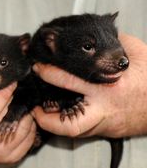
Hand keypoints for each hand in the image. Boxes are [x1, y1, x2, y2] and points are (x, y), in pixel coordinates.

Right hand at [0, 50, 36, 163]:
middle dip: (14, 99)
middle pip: (7, 116)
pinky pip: (30, 135)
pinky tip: (18, 117)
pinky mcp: (13, 157)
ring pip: (23, 125)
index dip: (3, 94)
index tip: (11, 81)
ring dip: (23, 110)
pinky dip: (29, 123)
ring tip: (15, 103)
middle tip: (16, 89)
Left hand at [32, 33, 146, 137]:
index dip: (50, 73)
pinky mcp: (104, 131)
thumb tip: (92, 34)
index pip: (71, 80)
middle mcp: (104, 108)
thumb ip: (113, 43)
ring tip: (38, 112)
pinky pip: (79, 131)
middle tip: (32, 105)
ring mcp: (104, 123)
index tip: (37, 67)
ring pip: (72, 133)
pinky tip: (54, 115)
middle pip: (69, 122)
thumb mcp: (135, 54)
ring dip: (52, 124)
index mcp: (110, 86)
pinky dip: (64, 124)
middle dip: (44, 116)